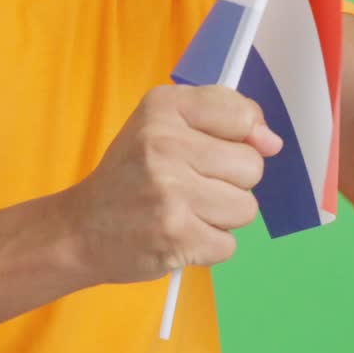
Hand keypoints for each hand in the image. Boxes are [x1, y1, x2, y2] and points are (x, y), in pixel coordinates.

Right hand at [62, 84, 281, 284]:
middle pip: (251, 166)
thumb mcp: (164, 125)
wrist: (81, 228)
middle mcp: (164, 143)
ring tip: (187, 211)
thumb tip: (272, 142)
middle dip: (230, 181)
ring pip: (246, 208)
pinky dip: (209, 245)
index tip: (217, 149)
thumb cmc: (131, 174)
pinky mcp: (177, 237)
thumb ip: (223, 117)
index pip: (242, 116)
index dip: (242, 137)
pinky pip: (229, 244)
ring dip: (222, 216)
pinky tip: (180, 234)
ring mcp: (171, 192)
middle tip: (192, 185)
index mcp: (163, 107)